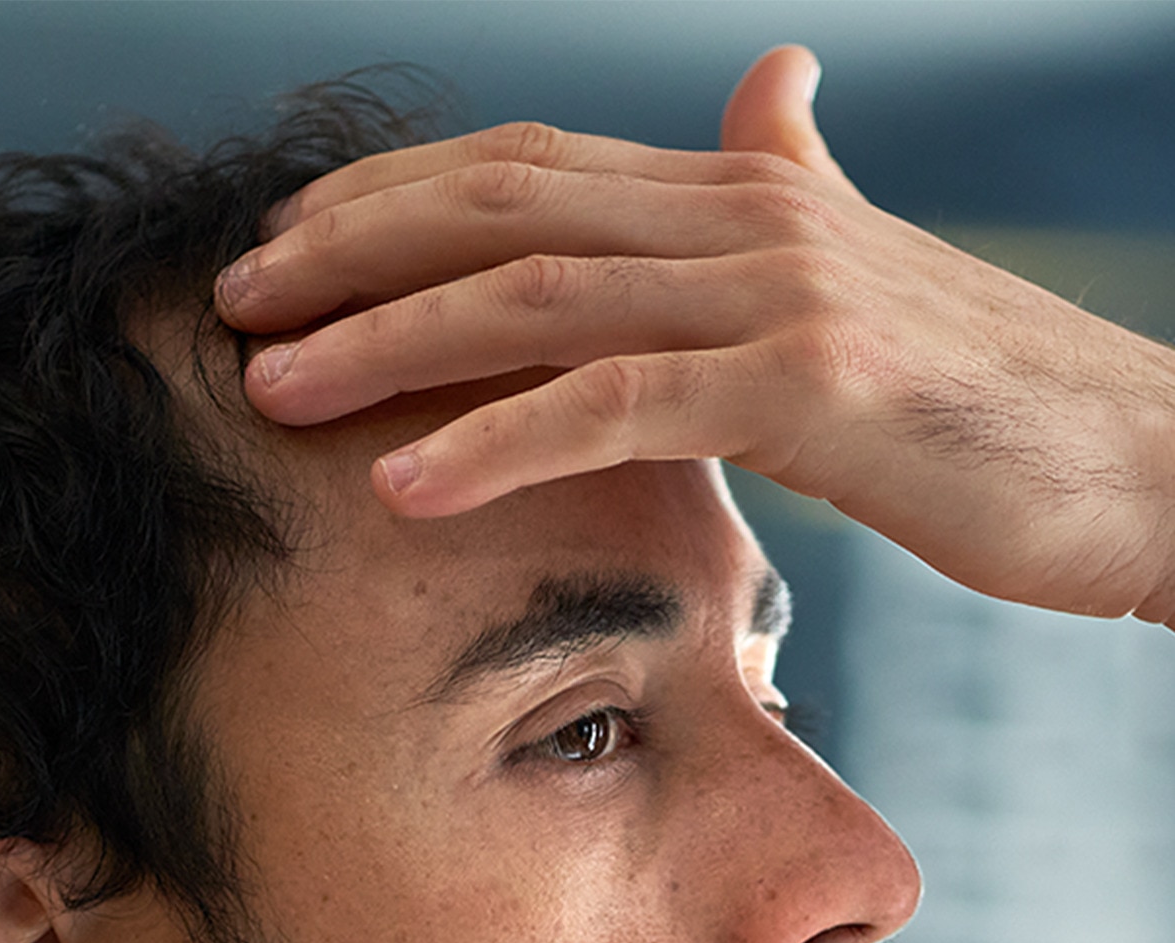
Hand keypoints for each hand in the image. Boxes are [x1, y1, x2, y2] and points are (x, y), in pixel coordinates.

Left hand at [215, 47, 1174, 625]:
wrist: (1143, 459)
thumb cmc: (995, 403)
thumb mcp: (871, 280)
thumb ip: (789, 190)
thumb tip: (767, 88)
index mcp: (744, 192)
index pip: (529, 167)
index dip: (392, 198)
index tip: (287, 249)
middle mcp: (748, 212)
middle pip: (502, 206)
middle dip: (350, 252)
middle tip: (232, 305)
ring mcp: (777, 290)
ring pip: (536, 295)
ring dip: (386, 342)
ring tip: (271, 389)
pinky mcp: (807, 384)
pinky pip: (616, 405)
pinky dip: (496, 440)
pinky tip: (400, 482)